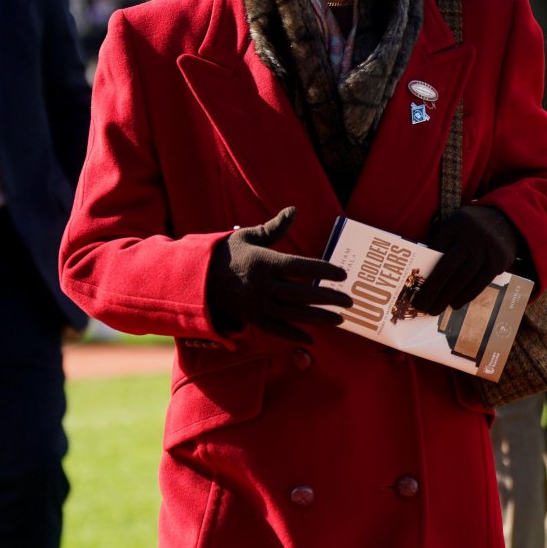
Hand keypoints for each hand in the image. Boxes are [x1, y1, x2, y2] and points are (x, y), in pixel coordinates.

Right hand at [206, 206, 350, 343]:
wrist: (197, 278)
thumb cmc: (227, 253)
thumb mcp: (249, 236)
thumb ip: (275, 227)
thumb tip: (294, 210)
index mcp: (263, 262)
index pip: (300, 267)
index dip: (323, 271)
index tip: (342, 274)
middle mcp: (261, 286)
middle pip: (302, 294)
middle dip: (328, 298)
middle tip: (350, 300)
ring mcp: (256, 305)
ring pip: (293, 314)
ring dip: (318, 318)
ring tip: (339, 319)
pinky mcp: (251, 318)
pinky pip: (276, 329)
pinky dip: (294, 334)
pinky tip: (312, 337)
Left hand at [412, 203, 520, 316]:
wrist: (508, 219)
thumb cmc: (473, 227)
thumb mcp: (456, 224)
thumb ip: (442, 241)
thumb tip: (422, 271)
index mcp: (455, 224)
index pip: (435, 250)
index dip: (423, 270)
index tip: (411, 287)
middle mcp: (471, 235)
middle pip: (447, 267)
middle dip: (432, 289)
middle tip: (420, 306)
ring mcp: (486, 249)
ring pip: (463, 278)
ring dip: (447, 297)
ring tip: (434, 310)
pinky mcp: (499, 260)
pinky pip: (480, 282)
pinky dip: (466, 295)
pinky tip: (455, 304)